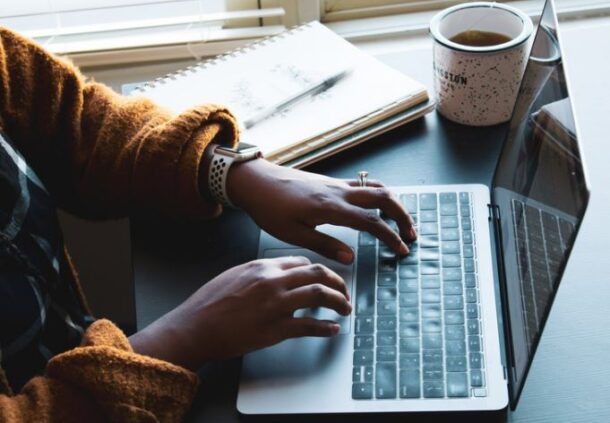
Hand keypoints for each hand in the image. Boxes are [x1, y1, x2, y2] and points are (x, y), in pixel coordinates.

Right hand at [129, 256, 350, 369]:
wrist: (194, 327)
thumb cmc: (208, 304)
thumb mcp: (234, 275)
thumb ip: (259, 273)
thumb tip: (279, 276)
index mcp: (262, 266)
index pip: (302, 262)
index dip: (319, 271)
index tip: (325, 279)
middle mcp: (272, 281)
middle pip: (318, 274)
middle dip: (338, 282)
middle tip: (344, 292)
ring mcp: (276, 305)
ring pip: (320, 295)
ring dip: (339, 302)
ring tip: (345, 309)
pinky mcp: (275, 329)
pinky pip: (310, 326)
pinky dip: (326, 328)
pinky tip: (332, 329)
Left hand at [227, 159, 415, 263]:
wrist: (256, 181)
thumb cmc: (269, 208)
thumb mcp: (293, 234)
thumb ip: (325, 245)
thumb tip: (351, 257)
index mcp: (331, 207)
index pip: (372, 221)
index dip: (390, 237)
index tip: (401, 250)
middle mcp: (338, 192)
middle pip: (383, 197)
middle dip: (402, 215)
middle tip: (410, 234)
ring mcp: (336, 184)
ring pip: (376, 187)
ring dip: (393, 203)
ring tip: (400, 221)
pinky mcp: (331, 182)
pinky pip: (363, 185)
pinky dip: (378, 195)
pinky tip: (377, 207)